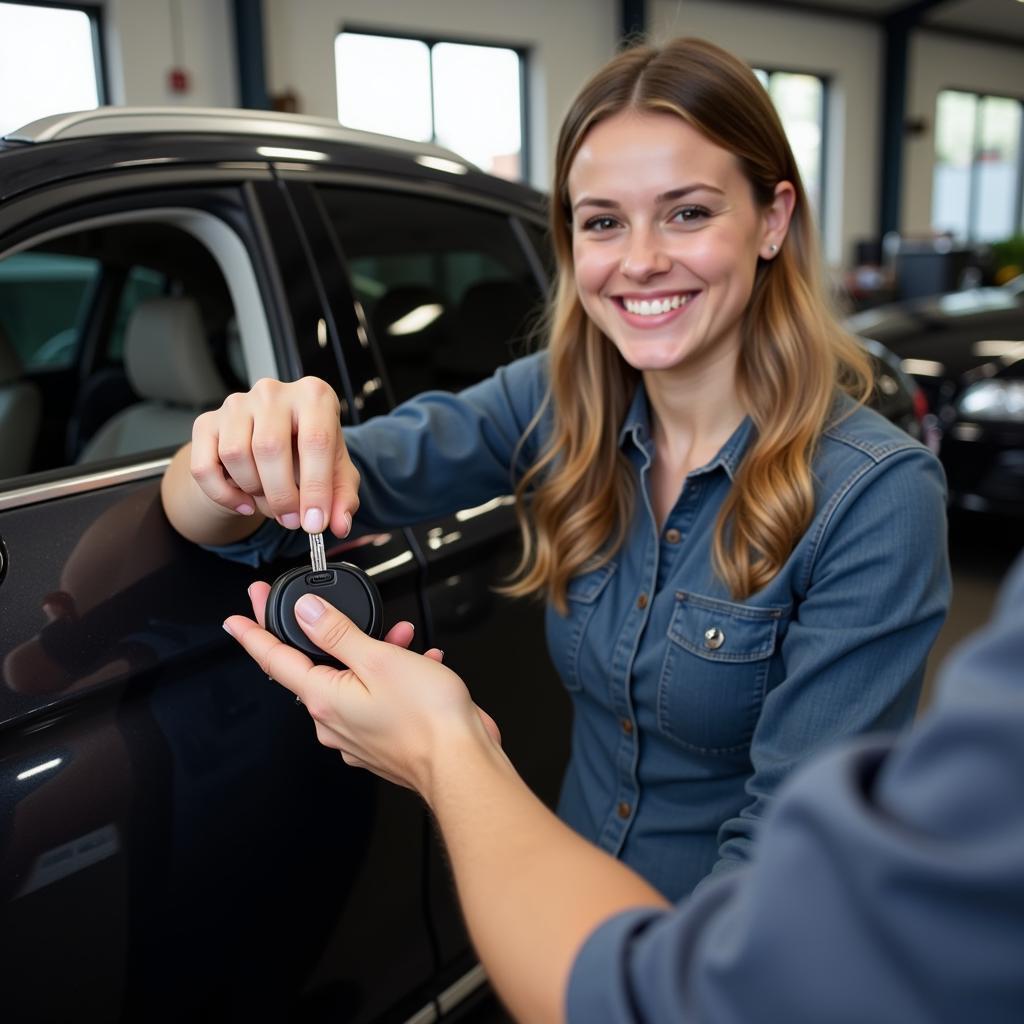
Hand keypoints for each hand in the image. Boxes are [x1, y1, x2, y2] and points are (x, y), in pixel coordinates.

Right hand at [190, 377, 359, 536]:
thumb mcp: (335, 474)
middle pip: (270, 448)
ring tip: (270, 500)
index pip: (316, 441)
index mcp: (314, 396)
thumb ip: (343, 498)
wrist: (268, 446)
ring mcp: (237, 404)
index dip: (316, 488)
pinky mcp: (206, 422)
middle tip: (292, 520)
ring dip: (254, 491)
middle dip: (282, 496)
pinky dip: (223, 495)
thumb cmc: (307, 454)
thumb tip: (339, 524)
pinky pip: (204, 467)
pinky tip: (244, 503)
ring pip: (236, 456)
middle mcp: (273, 392)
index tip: (314, 522)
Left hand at [225, 584, 501, 792]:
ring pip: (352, 682)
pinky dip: (394, 679)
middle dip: (336, 635)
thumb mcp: (380, 659)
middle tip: (336, 608)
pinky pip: (376, 701)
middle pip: (316, 669)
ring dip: (374, 654)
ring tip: (404, 638)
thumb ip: (338, 634)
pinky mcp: (380, 742)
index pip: (275, 661)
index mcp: (324, 699)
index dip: (253, 636)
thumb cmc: (428, 719)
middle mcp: (333, 722)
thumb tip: (306, 614)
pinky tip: (420, 665)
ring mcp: (355, 736)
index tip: (236, 621)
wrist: (463, 766)